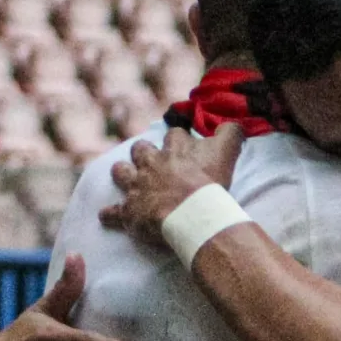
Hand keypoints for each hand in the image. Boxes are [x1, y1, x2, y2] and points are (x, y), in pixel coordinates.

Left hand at [102, 124, 243, 248]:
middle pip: (141, 150)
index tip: (183, 144)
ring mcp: (137, 187)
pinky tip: (105, 216)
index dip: (179, 139)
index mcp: (174, 149)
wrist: (191, 214)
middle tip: (149, 158)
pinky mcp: (130, 211)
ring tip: (123, 175)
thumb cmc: (208, 184)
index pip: (175, 135)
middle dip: (143, 152)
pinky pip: (114, 213)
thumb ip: (230, 133)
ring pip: (121, 172)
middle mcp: (151, 164)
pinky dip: (110, 215)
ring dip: (122, 173)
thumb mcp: (226, 152)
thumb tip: (235, 124)